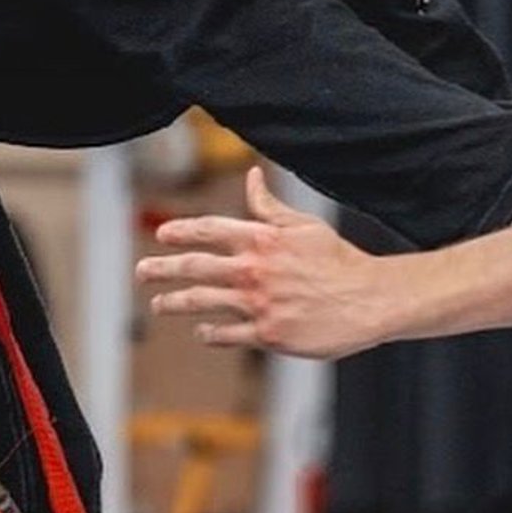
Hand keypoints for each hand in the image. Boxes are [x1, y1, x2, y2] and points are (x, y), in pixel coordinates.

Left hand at [136, 167, 390, 359]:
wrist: (369, 300)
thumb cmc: (339, 260)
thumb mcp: (305, 226)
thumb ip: (270, 206)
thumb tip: (251, 177)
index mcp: (262, 239)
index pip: (209, 230)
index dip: (181, 232)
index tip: (161, 235)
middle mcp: (254, 271)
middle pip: (194, 267)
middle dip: (162, 269)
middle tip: (142, 271)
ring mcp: (259, 304)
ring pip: (202, 302)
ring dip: (174, 302)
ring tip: (159, 304)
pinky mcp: (268, 335)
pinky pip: (227, 334)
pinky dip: (210, 332)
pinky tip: (202, 331)